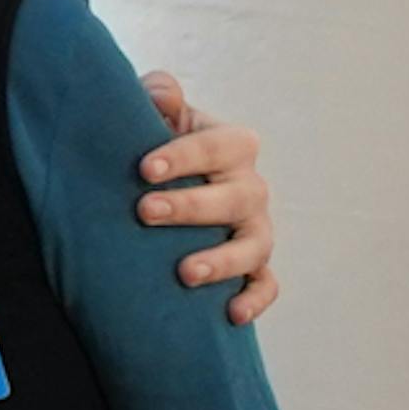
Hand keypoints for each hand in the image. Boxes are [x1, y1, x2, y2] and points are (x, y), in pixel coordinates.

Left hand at [136, 74, 277, 324]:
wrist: (155, 185)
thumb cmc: (153, 144)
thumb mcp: (154, 115)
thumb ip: (159, 94)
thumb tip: (161, 95)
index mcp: (230, 145)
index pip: (216, 146)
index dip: (183, 156)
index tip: (144, 169)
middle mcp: (249, 187)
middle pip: (236, 197)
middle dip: (191, 206)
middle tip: (145, 212)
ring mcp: (253, 228)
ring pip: (255, 244)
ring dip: (223, 260)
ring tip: (184, 273)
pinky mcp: (251, 264)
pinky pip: (265, 283)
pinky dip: (255, 298)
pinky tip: (230, 315)